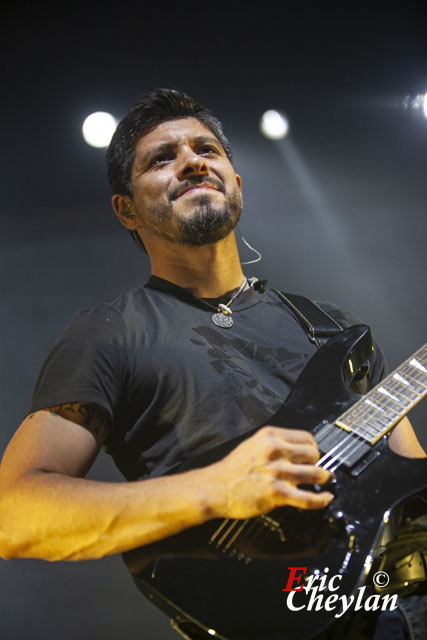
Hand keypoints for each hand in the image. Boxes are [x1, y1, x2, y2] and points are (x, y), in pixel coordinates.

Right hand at [205, 426, 333, 518]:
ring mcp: (278, 472)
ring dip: (323, 479)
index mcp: (270, 436)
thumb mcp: (253, 444)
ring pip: (316, 474)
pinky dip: (321, 500)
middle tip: (314, 468)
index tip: (313, 454)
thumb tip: (297, 449)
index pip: (306, 437)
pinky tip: (325, 498)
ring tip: (324, 481)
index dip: (313, 447)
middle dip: (317, 462)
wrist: (216, 488)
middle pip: (314, 453)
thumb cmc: (232, 469)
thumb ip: (274, 443)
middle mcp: (276, 451)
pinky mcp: (278, 493)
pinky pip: (308, 498)